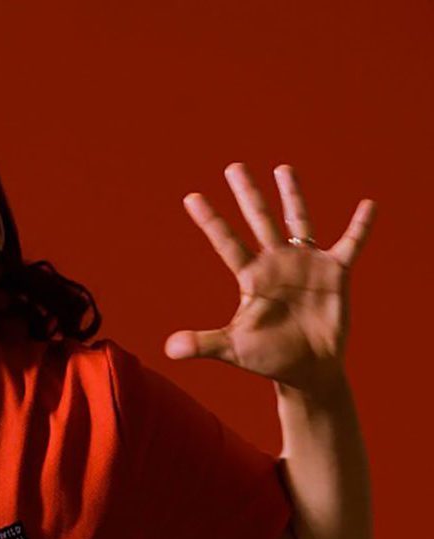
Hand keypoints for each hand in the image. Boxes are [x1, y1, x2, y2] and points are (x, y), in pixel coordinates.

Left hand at [163, 163, 375, 391]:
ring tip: (282, 168)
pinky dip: (361, 226)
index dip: (210, 221)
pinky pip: (350, 244)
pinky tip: (368, 204)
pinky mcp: (334, 273)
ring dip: (292, 195)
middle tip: (233, 167)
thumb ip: (203, 343)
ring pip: (298, 221)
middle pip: (259, 220)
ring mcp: (305, 264)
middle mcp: (275, 263)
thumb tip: (169, 350)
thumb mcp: (233, 349)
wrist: (307, 371)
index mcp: (250, 277)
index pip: (226, 242)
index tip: (191, 197)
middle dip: (247, 194)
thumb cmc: (268, 358)